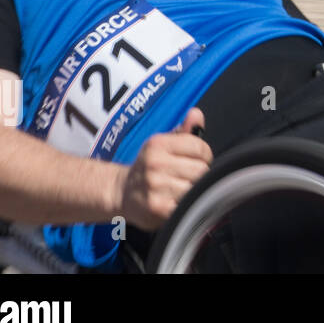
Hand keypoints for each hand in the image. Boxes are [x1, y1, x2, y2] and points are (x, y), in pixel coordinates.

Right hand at [117, 108, 212, 231]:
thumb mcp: (162, 144)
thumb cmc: (148, 166)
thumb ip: (184, 131)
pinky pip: (188, 205)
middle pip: (201, 169)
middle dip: (199, 175)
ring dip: (193, 192)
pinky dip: (187, 206)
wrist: (120, 192)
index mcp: (158, 144)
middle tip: (186, 178)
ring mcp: (155, 187)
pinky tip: (176, 203)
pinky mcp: (158, 208)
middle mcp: (155, 163)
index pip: (200, 148)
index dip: (203, 156)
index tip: (194, 161)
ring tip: (180, 190)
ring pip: (196, 188)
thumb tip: (197, 114)